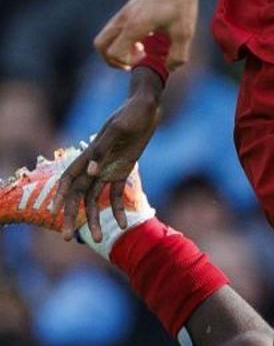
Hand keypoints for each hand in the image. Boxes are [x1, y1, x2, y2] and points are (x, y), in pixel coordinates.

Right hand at [52, 79, 162, 242]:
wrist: (147, 107)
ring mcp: (107, 169)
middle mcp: (94, 165)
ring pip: (95, 199)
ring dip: (95, 219)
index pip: (68, 179)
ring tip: (100, 238)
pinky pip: (117, 195)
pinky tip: (124, 225)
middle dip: (72, 215)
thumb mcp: (117, 130)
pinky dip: (120, 209)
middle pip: (78, 195)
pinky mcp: (122, 171)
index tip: (54, 213)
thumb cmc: (130, 114)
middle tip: (67, 237)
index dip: (60, 196)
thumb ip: (102, 151)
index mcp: (89, 154)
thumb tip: (89, 172)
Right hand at [95, 0, 199, 73]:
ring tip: (140, 47)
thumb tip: (170, 69)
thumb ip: (178, 56)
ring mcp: (123, 12)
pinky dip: (122, 38)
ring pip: (105, 36)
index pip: (114, 53)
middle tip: (133, 60)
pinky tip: (145, 35)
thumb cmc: (182, 4)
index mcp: (134, 25)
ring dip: (118, 48)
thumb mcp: (185, 34)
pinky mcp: (127, 8)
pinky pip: (113, 28)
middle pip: (100, 46)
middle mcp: (123, 18)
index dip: (126, 63)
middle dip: (113, 59)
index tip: (145, 57)